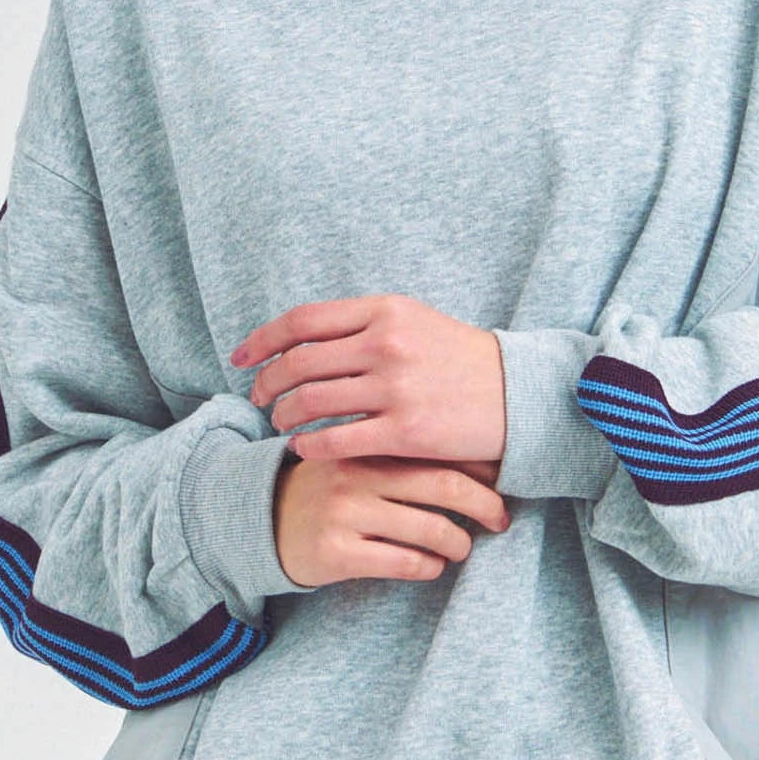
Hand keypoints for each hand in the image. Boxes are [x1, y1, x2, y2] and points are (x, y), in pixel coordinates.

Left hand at [231, 294, 506, 465]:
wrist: (516, 392)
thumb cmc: (459, 358)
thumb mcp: (413, 321)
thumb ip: (362, 325)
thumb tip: (302, 340)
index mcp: (385, 310)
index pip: (303, 321)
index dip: (262, 340)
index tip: (242, 357)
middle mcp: (386, 343)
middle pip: (298, 363)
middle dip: (267, 383)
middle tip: (258, 398)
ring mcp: (395, 387)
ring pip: (311, 402)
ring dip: (284, 416)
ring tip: (281, 424)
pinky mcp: (406, 430)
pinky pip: (337, 440)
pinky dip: (310, 446)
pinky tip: (305, 449)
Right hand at [272, 454, 509, 587]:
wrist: (262, 521)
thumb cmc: (331, 488)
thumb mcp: (361, 456)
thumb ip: (406, 453)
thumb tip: (481, 459)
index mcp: (370, 442)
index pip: (439, 447)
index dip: (479, 466)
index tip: (502, 480)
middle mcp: (359, 471)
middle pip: (444, 485)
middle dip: (484, 505)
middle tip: (501, 519)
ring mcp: (346, 512)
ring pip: (429, 529)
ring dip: (458, 542)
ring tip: (463, 547)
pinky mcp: (336, 552)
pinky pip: (402, 562)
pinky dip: (428, 567)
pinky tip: (432, 566)